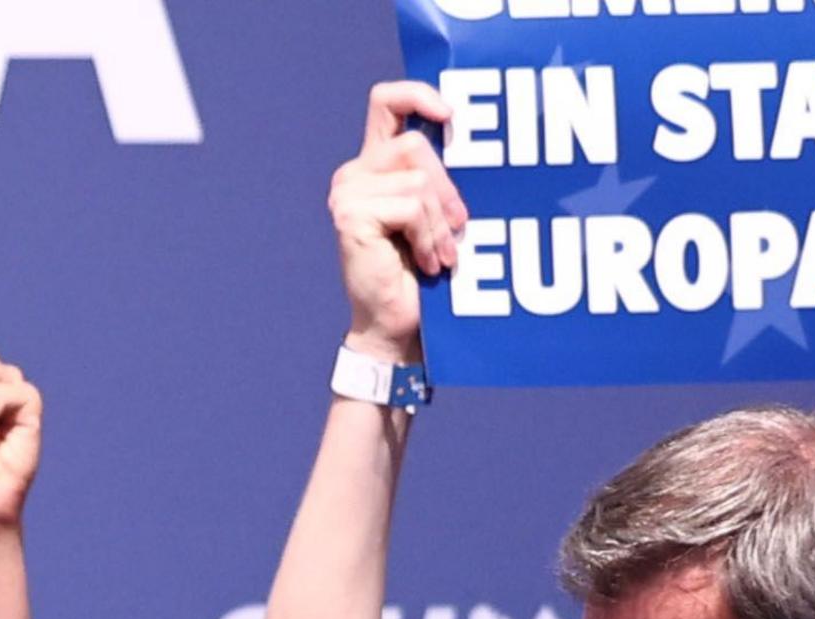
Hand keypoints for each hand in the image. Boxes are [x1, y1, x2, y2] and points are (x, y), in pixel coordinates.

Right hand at [333, 83, 467, 360]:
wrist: (396, 328)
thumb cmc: (421, 275)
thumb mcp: (436, 215)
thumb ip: (438, 177)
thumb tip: (467, 140)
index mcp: (373, 164)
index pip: (387, 101)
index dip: (418, 94)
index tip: (450, 115)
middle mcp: (354, 173)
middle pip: (415, 145)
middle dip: (447, 189)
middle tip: (457, 231)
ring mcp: (347, 193)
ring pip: (418, 179)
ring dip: (440, 222)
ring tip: (440, 257)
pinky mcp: (350, 215)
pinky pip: (410, 206)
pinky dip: (429, 237)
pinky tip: (426, 264)